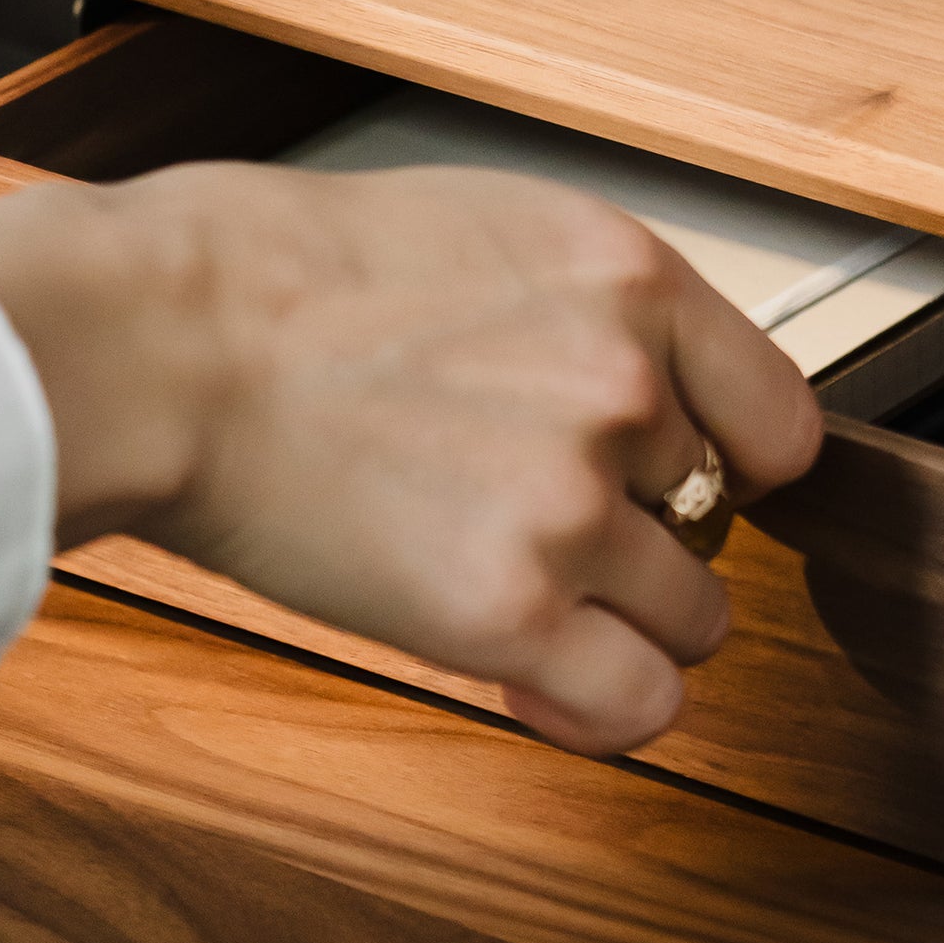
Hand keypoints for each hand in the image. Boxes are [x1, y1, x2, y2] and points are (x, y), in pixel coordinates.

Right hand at [0, 162, 821, 755]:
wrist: (163, 343)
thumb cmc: (271, 281)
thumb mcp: (478, 232)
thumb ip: (580, 316)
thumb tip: (636, 396)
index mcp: (629, 281)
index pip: (780, 420)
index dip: (729, 469)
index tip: (677, 491)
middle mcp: (625, 390)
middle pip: (716, 524)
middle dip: (638, 539)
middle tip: (531, 531)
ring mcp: (573, 504)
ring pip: (689, 620)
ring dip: (615, 624)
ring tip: (515, 597)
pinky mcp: (510, 608)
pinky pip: (640, 702)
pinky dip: (600, 710)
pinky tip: (536, 687)